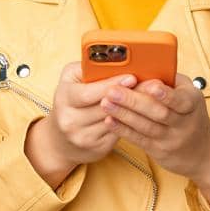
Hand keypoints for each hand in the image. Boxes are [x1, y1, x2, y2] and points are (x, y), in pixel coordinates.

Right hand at [25, 62, 137, 187]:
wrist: (59, 140)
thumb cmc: (70, 101)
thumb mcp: (71, 80)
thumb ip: (88, 68)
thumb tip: (116, 60)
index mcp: (64, 98)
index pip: (89, 93)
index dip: (112, 84)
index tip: (132, 77)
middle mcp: (70, 120)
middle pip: (105, 107)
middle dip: (128, 96)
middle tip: (150, 86)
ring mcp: (83, 137)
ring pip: (115, 121)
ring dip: (133, 110)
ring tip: (149, 98)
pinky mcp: (96, 149)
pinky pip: (118, 133)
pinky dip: (131, 123)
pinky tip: (141, 114)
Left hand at [100, 74, 209, 207]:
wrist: (204, 152)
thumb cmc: (191, 114)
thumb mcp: (189, 94)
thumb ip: (170, 81)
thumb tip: (145, 67)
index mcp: (192, 102)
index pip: (179, 99)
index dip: (165, 94)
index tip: (149, 85)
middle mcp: (184, 122)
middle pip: (158, 112)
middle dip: (133, 101)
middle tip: (112, 90)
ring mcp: (171, 138)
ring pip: (145, 126)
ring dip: (123, 114)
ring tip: (105, 103)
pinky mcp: (159, 150)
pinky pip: (139, 139)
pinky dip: (123, 129)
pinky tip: (109, 120)